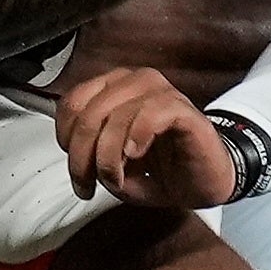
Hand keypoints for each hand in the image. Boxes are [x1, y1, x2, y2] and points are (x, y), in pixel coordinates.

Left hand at [55, 65, 234, 208]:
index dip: (65, 138)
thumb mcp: (113, 167)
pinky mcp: (183, 109)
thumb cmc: (161, 171)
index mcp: (114, 89)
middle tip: (87, 186)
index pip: (72, 103)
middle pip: (89, 112)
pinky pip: (150, 113)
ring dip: (108, 155)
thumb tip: (77, 156)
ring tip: (115, 179)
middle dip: (82, 156)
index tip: (77, 169)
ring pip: (116, 115)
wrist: (205, 183)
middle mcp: (135, 83)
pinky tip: (136, 155)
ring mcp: (160, 92)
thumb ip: (89, 154)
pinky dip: (136, 137)